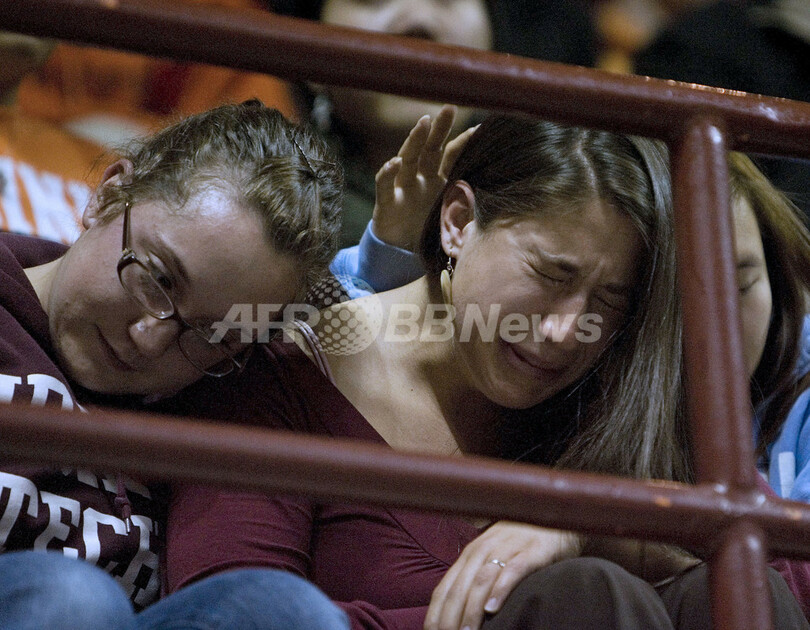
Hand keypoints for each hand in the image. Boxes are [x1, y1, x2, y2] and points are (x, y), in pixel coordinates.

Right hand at [373, 104, 476, 249]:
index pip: (451, 156)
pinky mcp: (386, 203)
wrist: (401, 255)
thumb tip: (501, 196)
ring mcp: (402, 189)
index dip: (463, 142)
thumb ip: (471, 206)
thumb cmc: (429, 233)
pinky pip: (385, 185)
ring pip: (407, 159)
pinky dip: (387, 173)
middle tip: (449, 108)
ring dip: (414, 140)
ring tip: (423, 123)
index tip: (479, 129)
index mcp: (438, 181)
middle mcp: (420, 179)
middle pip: (430, 149)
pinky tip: (394, 163)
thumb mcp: (455, 219)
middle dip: (439, 129)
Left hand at [423, 521, 582, 629]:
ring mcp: (507, 548)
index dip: (436, 614)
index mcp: (470, 554)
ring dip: (471, 609)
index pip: (445, 588)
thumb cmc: (521, 544)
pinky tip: (493, 608)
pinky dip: (500, 589)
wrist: (556, 518)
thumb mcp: (493, 558)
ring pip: (481, 581)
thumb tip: (455, 612)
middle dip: (450, 617)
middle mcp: (484, 549)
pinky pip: (512, 571)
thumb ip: (475, 580)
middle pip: (459, 588)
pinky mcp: (532, 551)